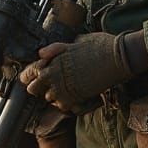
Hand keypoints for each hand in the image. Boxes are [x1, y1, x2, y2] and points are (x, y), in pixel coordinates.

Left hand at [20, 33, 134, 111]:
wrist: (119, 58)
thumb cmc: (100, 45)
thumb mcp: (76, 41)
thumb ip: (56, 49)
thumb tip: (42, 53)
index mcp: (53, 60)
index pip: (30, 72)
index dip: (28, 75)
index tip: (31, 77)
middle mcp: (55, 76)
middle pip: (33, 89)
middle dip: (38, 87)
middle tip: (49, 83)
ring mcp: (64, 89)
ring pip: (47, 99)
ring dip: (52, 95)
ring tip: (63, 88)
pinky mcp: (76, 98)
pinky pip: (62, 106)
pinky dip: (65, 103)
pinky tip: (72, 95)